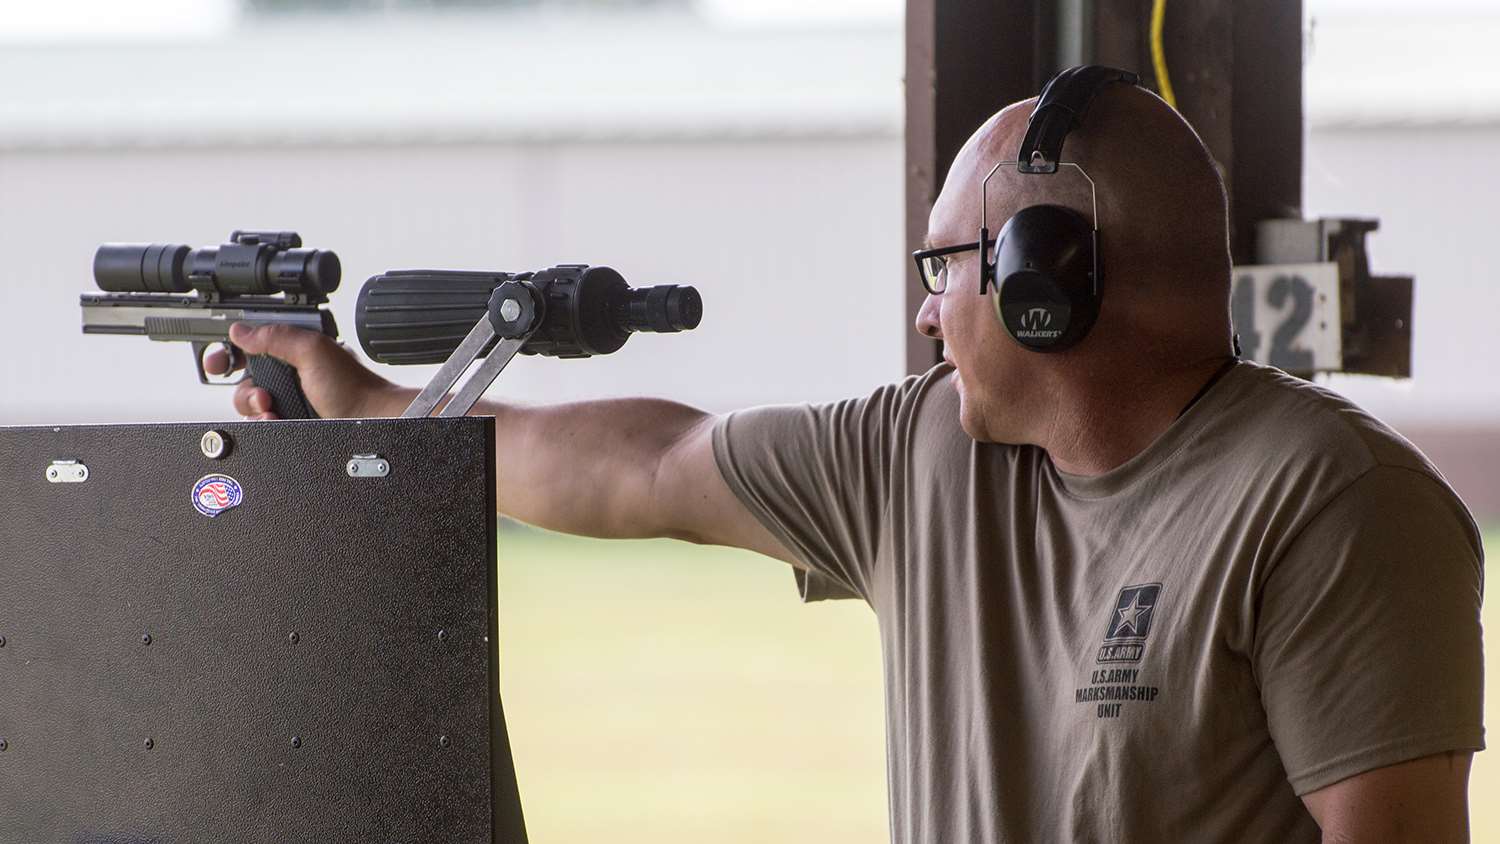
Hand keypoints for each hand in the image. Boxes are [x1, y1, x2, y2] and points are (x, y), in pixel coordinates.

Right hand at [205, 324, 412, 419]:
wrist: (370, 422)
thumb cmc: (352, 386)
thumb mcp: (312, 351)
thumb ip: (275, 337)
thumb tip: (240, 330)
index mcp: (292, 350)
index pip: (248, 347)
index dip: (227, 354)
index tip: (216, 364)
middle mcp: (288, 374)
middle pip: (243, 382)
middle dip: (247, 391)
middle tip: (264, 396)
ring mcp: (289, 401)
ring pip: (249, 406)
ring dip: (254, 408)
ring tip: (273, 410)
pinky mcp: (290, 422)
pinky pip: (262, 425)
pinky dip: (265, 424)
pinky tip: (276, 421)